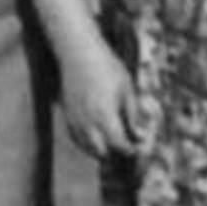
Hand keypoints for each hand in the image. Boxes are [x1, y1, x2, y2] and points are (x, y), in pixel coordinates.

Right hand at [60, 39, 140, 160]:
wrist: (78, 51)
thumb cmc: (106, 67)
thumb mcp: (127, 88)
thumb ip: (132, 115)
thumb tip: (139, 135)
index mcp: (105, 115)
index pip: (119, 144)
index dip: (130, 150)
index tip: (138, 148)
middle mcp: (88, 121)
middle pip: (102, 152)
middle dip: (115, 153)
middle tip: (126, 145)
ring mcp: (75, 119)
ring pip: (88, 148)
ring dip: (101, 150)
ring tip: (113, 141)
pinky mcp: (67, 116)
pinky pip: (77, 139)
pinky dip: (88, 143)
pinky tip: (97, 137)